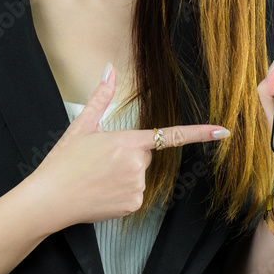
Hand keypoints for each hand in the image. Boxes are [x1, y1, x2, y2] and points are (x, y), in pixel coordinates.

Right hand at [29, 64, 229, 229]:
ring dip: (124, 174)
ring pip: (139, 174)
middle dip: (127, 155)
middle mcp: (137, 164)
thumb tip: (109, 69)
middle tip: (100, 160)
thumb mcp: (82, 125)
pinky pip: (135, 194)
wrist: (50, 199)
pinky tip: (101, 192)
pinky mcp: (132, 204)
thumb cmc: (64, 161)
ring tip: (97, 177)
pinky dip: (121, 192)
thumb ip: (101, 96)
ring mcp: (136, 186)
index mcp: (127, 141)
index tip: (223, 131)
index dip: (199, 133)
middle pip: (144, 155)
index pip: (170, 135)